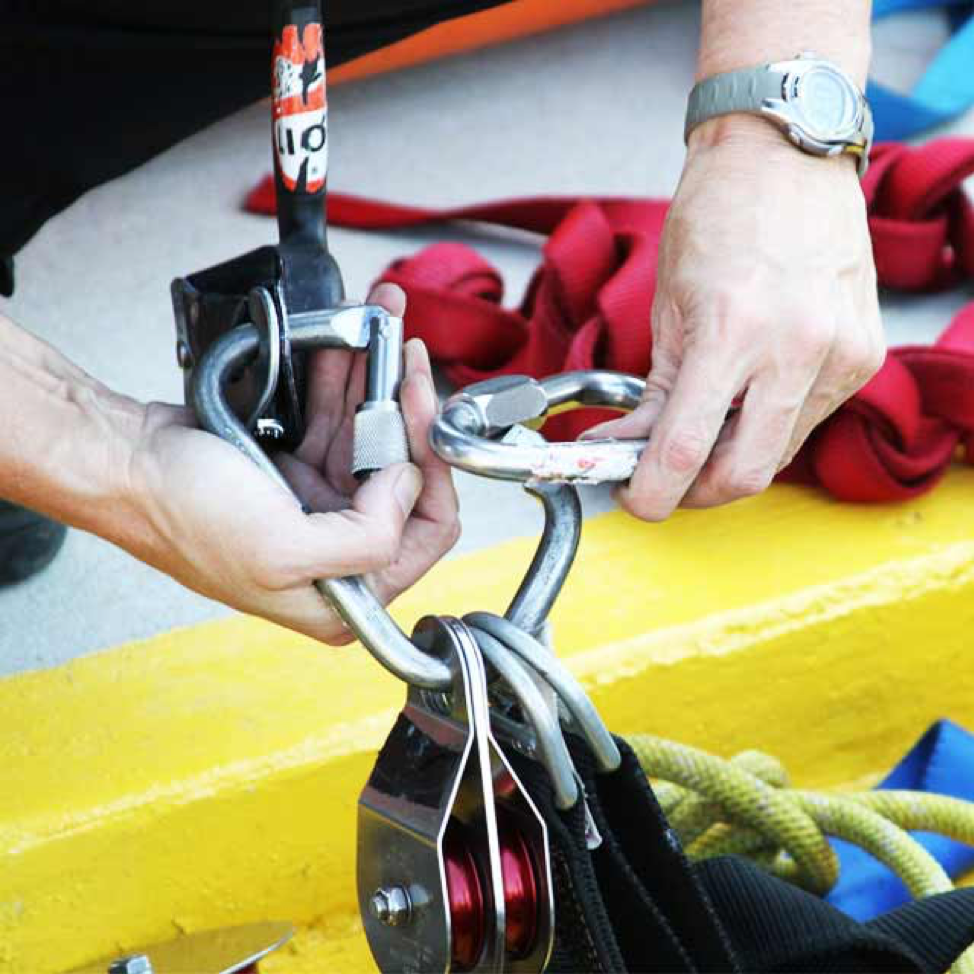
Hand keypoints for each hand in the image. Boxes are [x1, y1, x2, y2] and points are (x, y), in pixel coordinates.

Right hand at [128, 284, 458, 644]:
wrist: (123, 464)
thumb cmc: (183, 516)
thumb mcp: (281, 550)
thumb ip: (368, 538)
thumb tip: (408, 488)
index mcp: (344, 596)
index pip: (429, 534)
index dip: (431, 472)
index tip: (414, 414)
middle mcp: (339, 557)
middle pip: (406, 477)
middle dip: (408, 411)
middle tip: (404, 358)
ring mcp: (321, 509)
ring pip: (375, 440)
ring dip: (380, 385)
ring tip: (383, 334)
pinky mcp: (300, 470)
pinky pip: (340, 422)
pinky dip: (345, 384)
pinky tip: (349, 348)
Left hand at [586, 118, 883, 519]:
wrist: (786, 156)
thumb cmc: (718, 215)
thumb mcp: (668, 306)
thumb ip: (652, 392)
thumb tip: (626, 447)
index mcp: (733, 329)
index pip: (686, 451)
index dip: (652, 492)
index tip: (636, 498)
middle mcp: (797, 347)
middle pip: (744, 475)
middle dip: (696, 494)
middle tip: (665, 481)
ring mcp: (840, 352)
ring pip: (779, 454)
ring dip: (732, 459)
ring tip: (701, 428)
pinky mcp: (864, 355)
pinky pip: (807, 420)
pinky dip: (767, 426)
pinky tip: (746, 396)